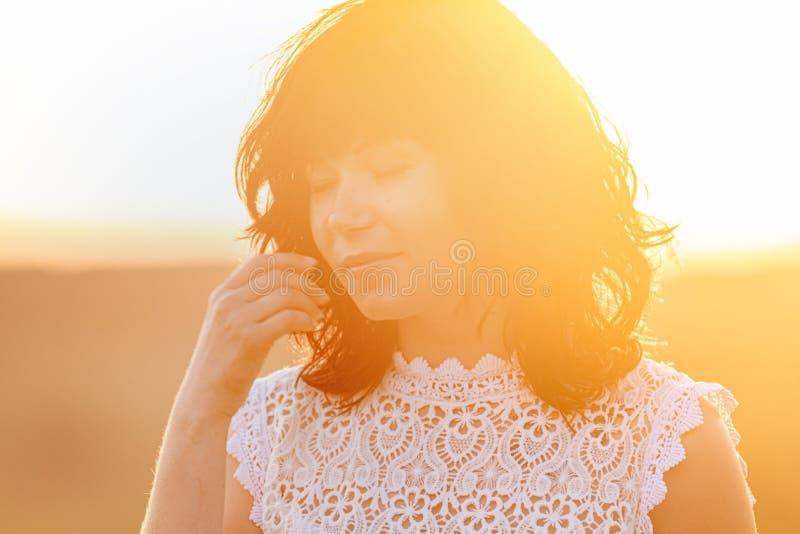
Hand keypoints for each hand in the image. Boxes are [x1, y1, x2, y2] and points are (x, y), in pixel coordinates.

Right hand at [179, 252, 329, 418]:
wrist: (204, 397)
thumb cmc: (224, 364)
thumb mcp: (229, 325)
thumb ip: (247, 304)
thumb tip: (287, 289)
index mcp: (222, 294)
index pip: (259, 262)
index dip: (289, 259)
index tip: (312, 266)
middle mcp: (227, 301)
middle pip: (277, 276)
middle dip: (307, 284)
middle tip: (324, 298)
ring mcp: (236, 319)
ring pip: (286, 295)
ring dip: (310, 304)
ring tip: (319, 316)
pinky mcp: (248, 339)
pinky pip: (288, 318)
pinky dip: (306, 319)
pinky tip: (312, 327)